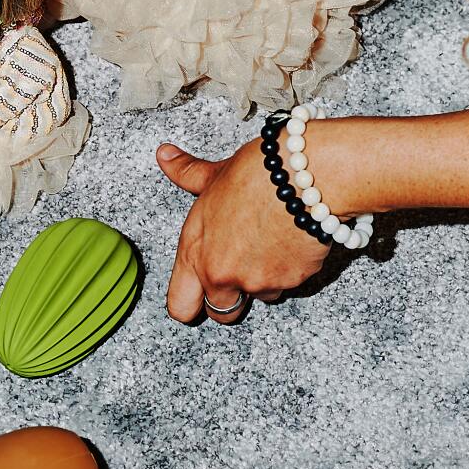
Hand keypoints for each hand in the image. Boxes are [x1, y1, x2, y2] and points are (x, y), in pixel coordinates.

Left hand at [156, 140, 334, 323]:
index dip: (190, 304)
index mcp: (195, 253)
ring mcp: (258, 283)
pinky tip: (293, 239)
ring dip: (265, 280)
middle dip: (231, 298)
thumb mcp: (213, 174)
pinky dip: (292, 269)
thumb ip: (187, 174)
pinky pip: (290, 284)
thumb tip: (165, 155)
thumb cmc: (256, 173)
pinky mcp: (292, 282)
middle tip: (241, 267)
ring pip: (260, 297)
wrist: (304, 176)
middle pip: (221, 313)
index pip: (180, 305)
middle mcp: (222, 275)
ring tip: (271, 241)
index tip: (198, 296)